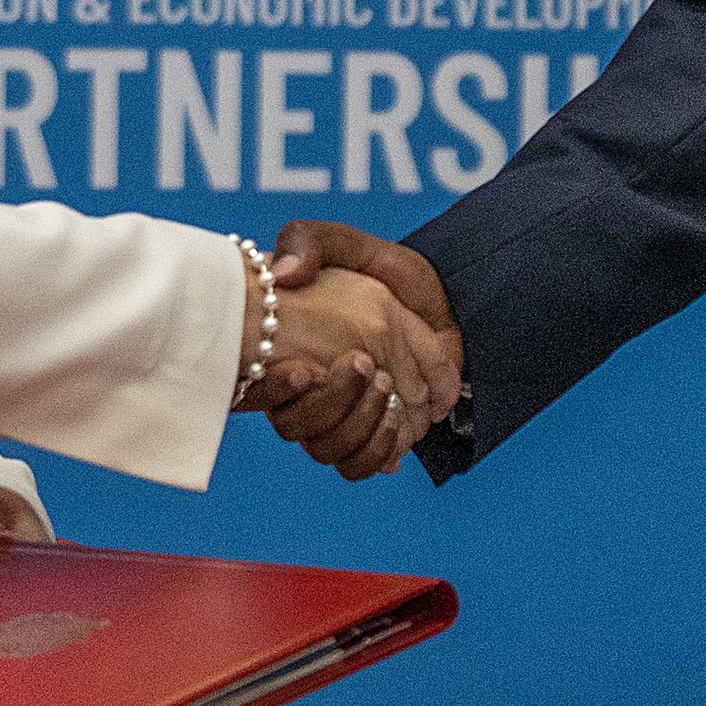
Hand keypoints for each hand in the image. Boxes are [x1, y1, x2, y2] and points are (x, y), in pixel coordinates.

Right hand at [264, 222, 464, 480]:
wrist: (444, 296)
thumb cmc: (388, 270)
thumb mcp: (343, 244)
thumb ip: (307, 241)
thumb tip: (286, 275)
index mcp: (292, 352)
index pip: (261, 390)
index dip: (274, 390)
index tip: (299, 371)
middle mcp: (312, 390)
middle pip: (301, 427)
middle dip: (332, 405)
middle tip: (363, 366)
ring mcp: (343, 415)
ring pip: (332, 451)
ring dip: (360, 429)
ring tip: (388, 398)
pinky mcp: (374, 434)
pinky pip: (362, 464)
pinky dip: (380, 451)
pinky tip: (399, 424)